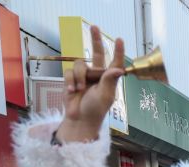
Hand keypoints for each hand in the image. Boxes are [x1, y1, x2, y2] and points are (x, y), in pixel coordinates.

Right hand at [57, 27, 124, 143]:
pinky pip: (70, 72)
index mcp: (110, 79)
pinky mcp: (72, 78)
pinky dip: (71, 81)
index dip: (118, 51)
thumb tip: (119, 69)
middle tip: (94, 27)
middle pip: (98, 53)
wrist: (79, 118)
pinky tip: (72, 91)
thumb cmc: (96, 110)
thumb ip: (109, 81)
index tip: (119, 39)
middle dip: (95, 40)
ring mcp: (85, 76)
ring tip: (80, 90)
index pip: (115, 63)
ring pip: (80, 64)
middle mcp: (98, 75)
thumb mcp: (105, 96)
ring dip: (79, 77)